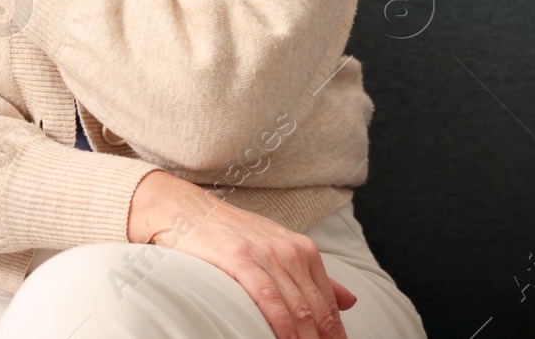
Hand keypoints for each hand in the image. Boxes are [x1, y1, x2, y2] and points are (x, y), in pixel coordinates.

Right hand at [128, 170, 358, 338]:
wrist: (183, 209)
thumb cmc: (228, 234)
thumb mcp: (276, 248)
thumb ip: (313, 276)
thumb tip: (351, 301)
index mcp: (303, 249)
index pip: (329, 303)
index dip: (335, 334)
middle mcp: (290, 250)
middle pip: (317, 309)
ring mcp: (266, 254)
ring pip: (298, 307)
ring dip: (307, 338)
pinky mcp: (240, 259)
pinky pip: (269, 298)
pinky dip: (282, 325)